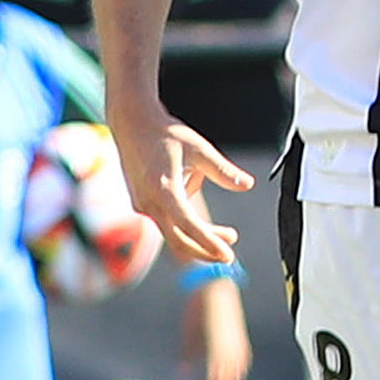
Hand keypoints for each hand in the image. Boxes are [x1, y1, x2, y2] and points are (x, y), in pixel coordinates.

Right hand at [110, 103, 253, 267]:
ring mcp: (142, 205)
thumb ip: (222, 171)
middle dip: (204, 250)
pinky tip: (192, 182)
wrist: (132, 124)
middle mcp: (149, 202)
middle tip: (230, 255)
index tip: (227, 255)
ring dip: (199, 233)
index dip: (208, 242)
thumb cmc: (166, 134)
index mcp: (163, 189)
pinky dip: (185, 217)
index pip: (188, 225)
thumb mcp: (199, 148)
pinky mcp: (141, 203)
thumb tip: (248, 185)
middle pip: (178, 239)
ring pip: (174, 230)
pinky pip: (167, 218)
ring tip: (229, 232)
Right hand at [184, 272, 251, 379]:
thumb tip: (181, 372)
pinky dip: (216, 377)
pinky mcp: (222, 340)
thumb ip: (189, 354)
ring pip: (227, 377)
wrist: (209, 286)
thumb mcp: (193, 335)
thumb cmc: (201, 310)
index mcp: (233, 351)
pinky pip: (221, 364)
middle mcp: (236, 351)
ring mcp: (230, 346)